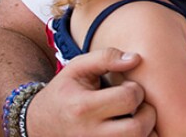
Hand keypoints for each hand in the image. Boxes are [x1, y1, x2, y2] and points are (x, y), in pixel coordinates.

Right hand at [27, 48, 156, 136]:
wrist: (38, 124)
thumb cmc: (64, 92)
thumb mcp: (77, 68)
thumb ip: (106, 57)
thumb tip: (136, 59)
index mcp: (83, 107)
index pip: (128, 99)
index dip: (135, 89)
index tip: (127, 88)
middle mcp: (88, 134)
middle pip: (137, 128)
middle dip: (147, 113)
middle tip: (138, 106)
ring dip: (146, 130)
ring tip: (135, 118)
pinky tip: (129, 129)